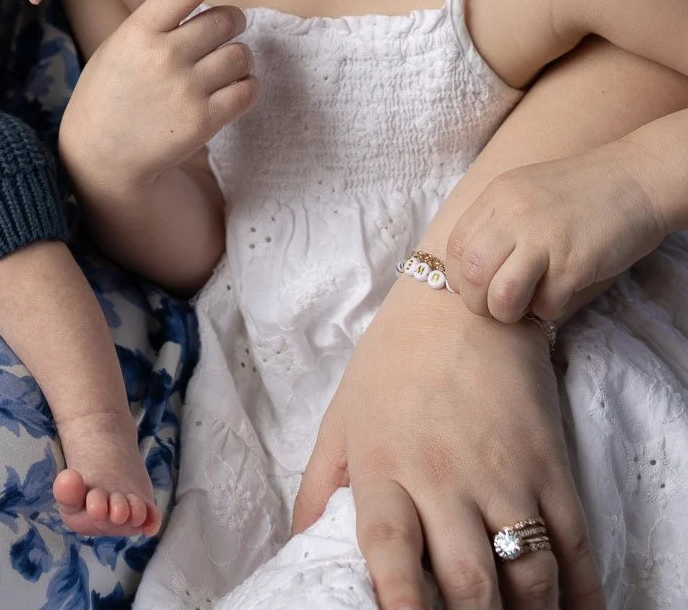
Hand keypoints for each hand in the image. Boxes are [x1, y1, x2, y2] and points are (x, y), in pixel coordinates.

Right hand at [61, 0, 257, 190]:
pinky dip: (247, 86)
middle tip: (222, 32)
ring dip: (239, 57)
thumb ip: (155, 8)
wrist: (99, 155)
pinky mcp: (202, 122)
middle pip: (224, 20)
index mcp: (138, 30)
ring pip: (241, 55)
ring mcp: (184, 90)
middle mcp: (163, 56)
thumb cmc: (109, 90)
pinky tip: (231, 90)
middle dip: (232, 21)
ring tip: (222, 67)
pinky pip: (247, 90)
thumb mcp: (121, 43)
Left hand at [294, 275, 602, 608]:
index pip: (391, 549)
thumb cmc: (393, 365)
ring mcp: (506, 474)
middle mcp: (446, 475)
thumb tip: (299, 553)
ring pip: (529, 577)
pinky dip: (581, 596)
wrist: (464, 301)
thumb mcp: (341, 420)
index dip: (401, 604)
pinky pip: (575, 548)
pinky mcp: (551, 467)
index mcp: (385, 466)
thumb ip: (319, 492)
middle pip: (469, 582)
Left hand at [445, 143, 665, 324]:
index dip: (461, 278)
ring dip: (509, 312)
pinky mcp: (574, 262)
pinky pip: (546, 304)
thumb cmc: (582, 191)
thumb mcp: (526, 191)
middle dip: (479, 303)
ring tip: (526, 305)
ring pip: (500, 296)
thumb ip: (498, 221)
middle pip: (471, 274)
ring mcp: (543, 238)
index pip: (455, 248)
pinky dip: (550, 308)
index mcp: (498, 196)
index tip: (479, 288)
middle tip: (498, 306)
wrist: (635, 179)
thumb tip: (472, 269)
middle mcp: (514, 214)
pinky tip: (562, 291)